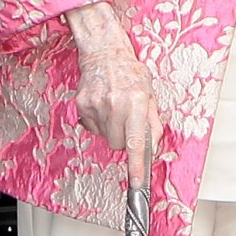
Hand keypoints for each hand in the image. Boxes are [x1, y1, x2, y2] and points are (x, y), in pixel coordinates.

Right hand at [67, 1, 161, 187]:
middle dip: (124, 140)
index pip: (136, 141)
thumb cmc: (130, 73)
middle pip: (117, 144)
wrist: (103, 52)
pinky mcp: (82, 106)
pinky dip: (100, 122)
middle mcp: (115, 104)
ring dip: (112, 130)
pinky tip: (103, 106)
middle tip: (127, 122)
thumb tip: (152, 149)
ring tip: (115, 110)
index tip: (137, 182)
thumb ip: (153, 123)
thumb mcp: (151, 95)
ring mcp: (95, 105)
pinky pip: (92, 128)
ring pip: (105, 137)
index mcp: (137, 101)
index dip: (137, 164)